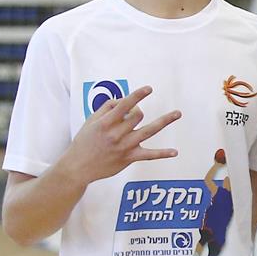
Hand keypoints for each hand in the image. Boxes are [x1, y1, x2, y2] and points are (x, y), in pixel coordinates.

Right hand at [64, 85, 179, 182]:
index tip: (149, 89)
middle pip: (138, 116)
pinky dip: (162, 153)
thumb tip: (123, 100)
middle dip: (138, 111)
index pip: (124, 105)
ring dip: (165, 120)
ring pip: (149, 130)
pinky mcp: (129, 158)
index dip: (137, 95)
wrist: (79, 166)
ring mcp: (124, 146)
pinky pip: (149, 155)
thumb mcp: (91, 121)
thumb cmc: (85, 141)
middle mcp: (116, 134)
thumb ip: (107, 108)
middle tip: (132, 115)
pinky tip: (174, 152)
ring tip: (177, 113)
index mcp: (105, 122)